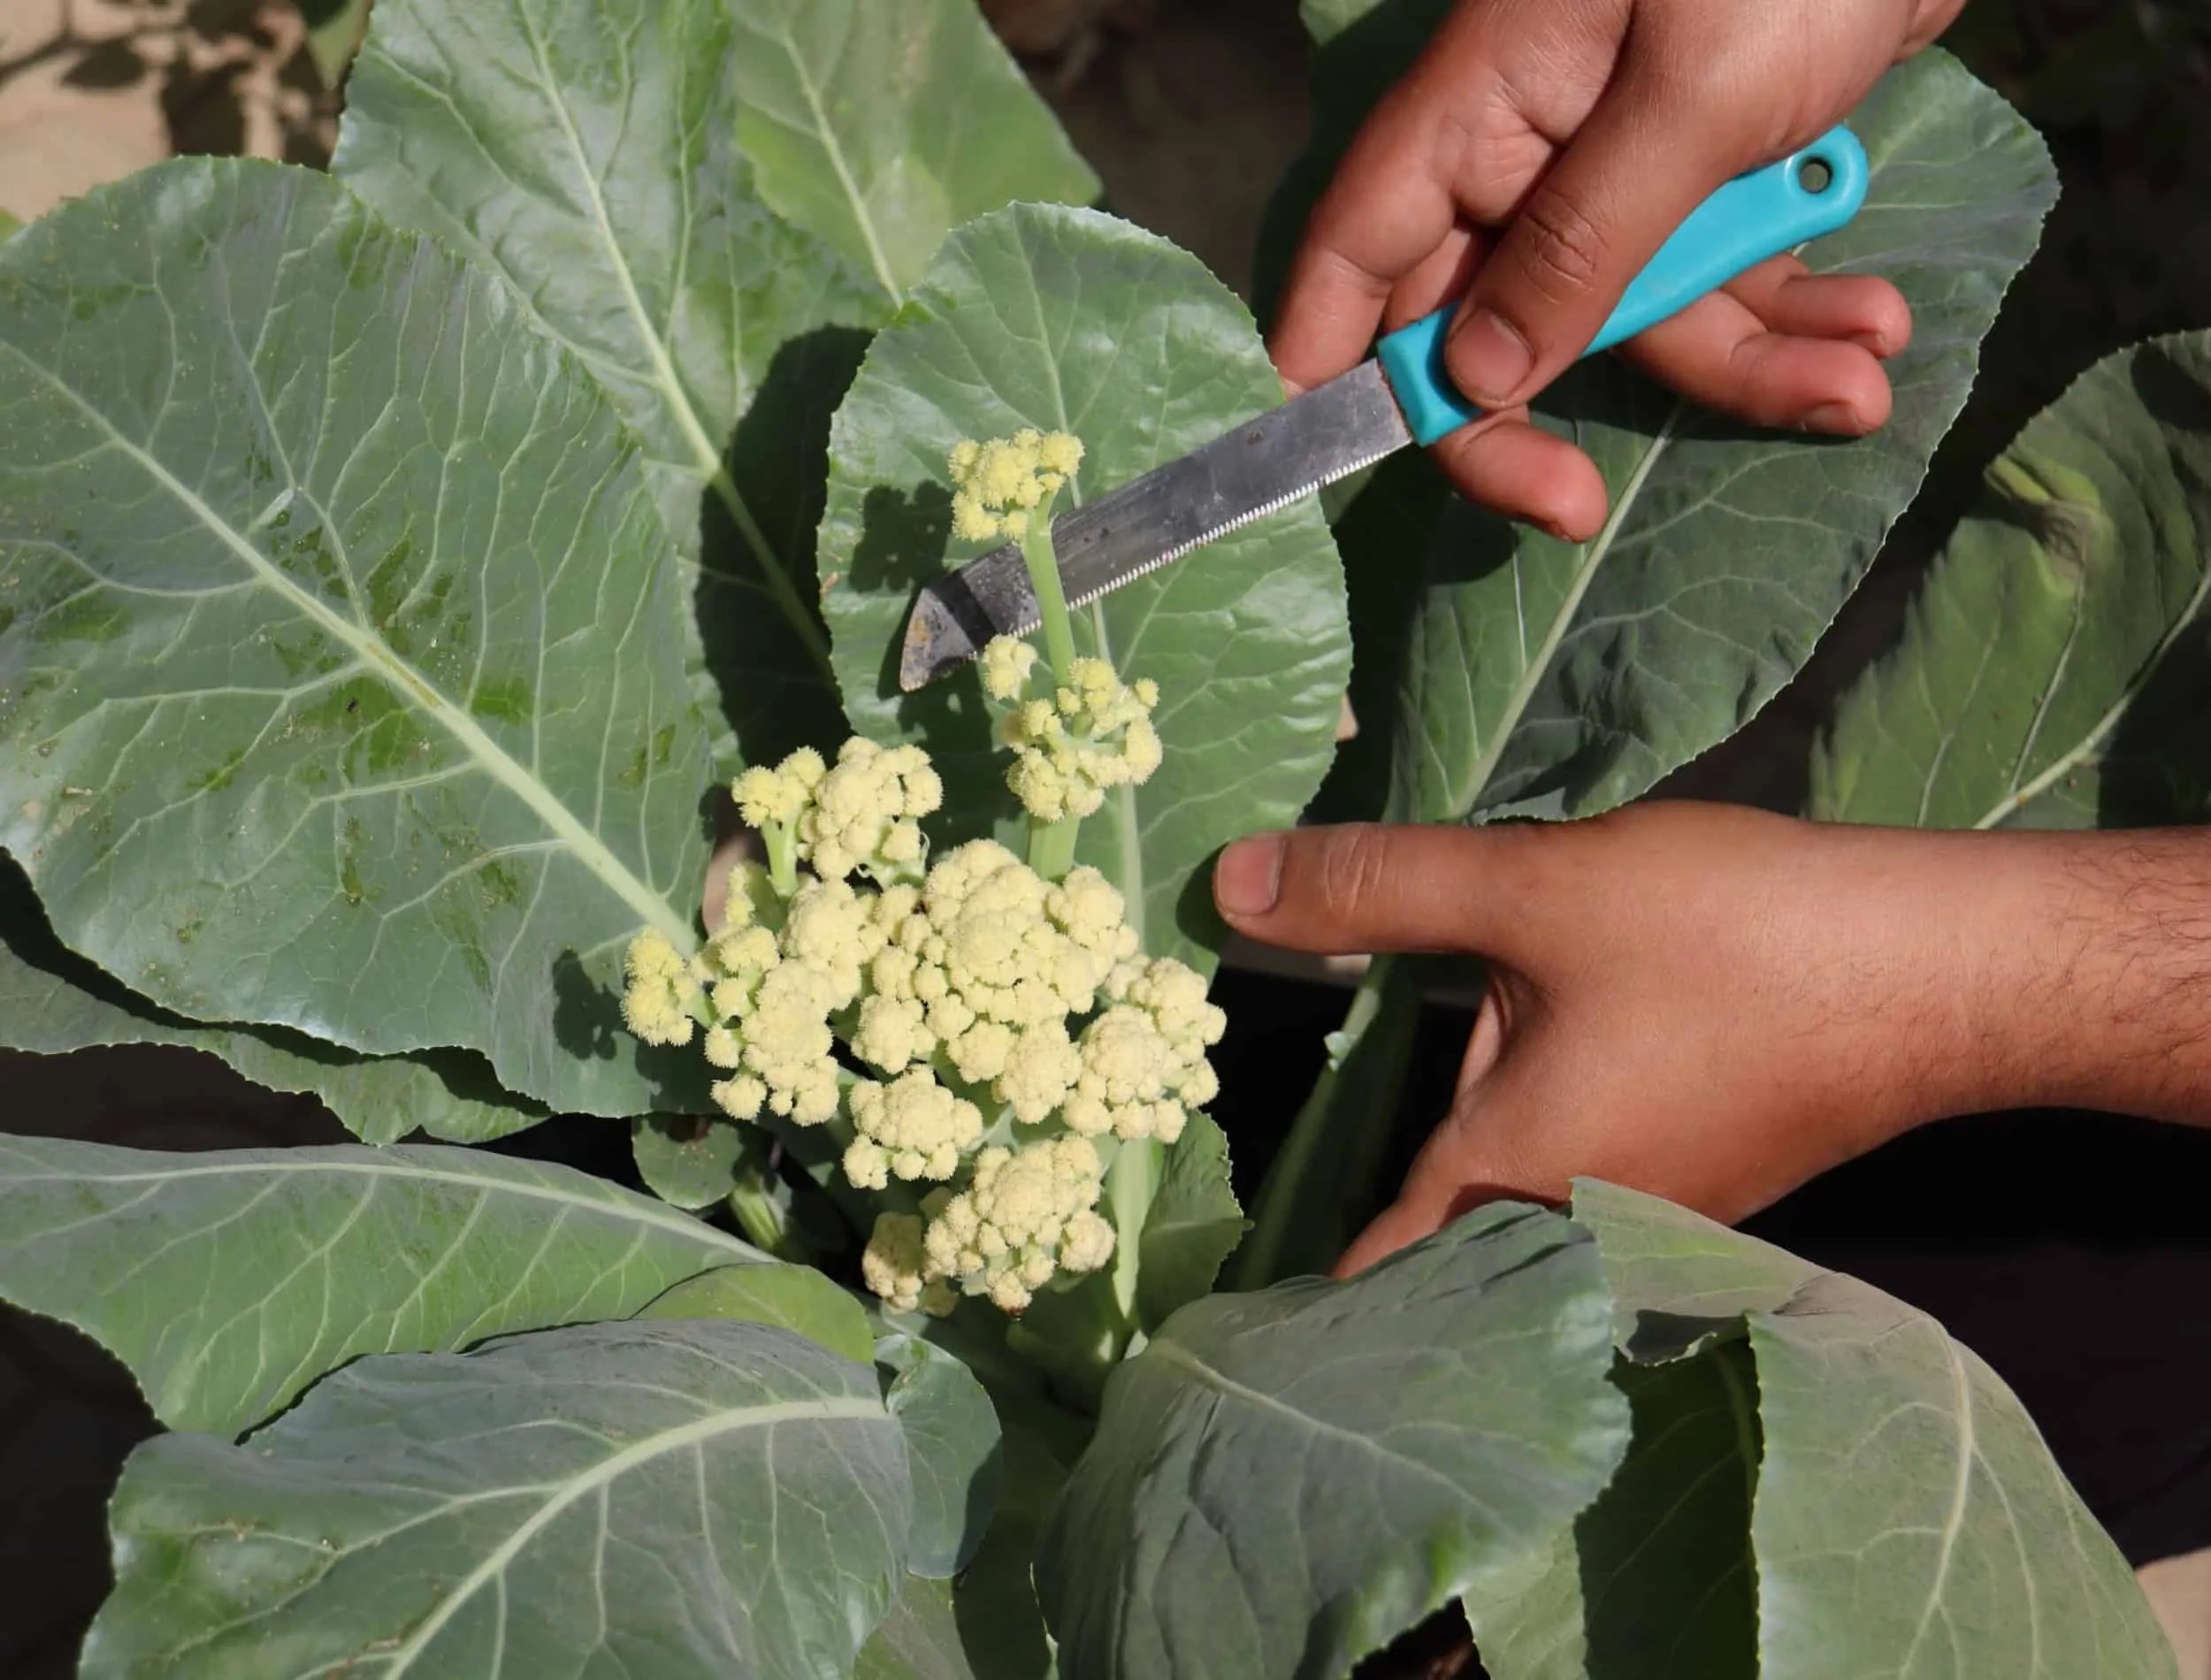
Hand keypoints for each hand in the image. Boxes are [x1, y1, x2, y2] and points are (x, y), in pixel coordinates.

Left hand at [1211, 805, 2210, 1274]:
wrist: (1949, 970)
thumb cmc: (1735, 941)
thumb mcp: (1534, 891)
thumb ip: (1378, 889)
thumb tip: (1227, 886)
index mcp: (1510, 1184)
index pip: (1370, 1276)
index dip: (1293, 1289)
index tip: (1212, 1289)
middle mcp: (1573, 1224)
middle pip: (1438, 1228)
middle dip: (1363, 1189)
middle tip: (1246, 1152)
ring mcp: (1648, 1207)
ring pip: (1511, 1180)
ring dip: (1456, 1130)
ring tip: (1369, 1071)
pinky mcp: (1702, 1169)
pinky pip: (1575, 1155)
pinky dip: (1528, 1109)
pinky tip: (1520, 1031)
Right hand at [1271, 0, 1964, 539]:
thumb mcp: (1694, 97)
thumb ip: (1585, 243)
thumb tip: (1479, 377)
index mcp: (1480, 106)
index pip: (1359, 249)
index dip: (1333, 356)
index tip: (1335, 462)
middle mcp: (1531, 147)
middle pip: (1486, 319)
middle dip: (1542, 415)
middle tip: (1574, 509)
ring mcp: (1624, 165)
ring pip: (1636, 315)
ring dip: (1744, 363)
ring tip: (1857, 383)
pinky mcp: (1717, 172)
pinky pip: (1725, 279)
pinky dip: (1796, 313)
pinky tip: (1873, 326)